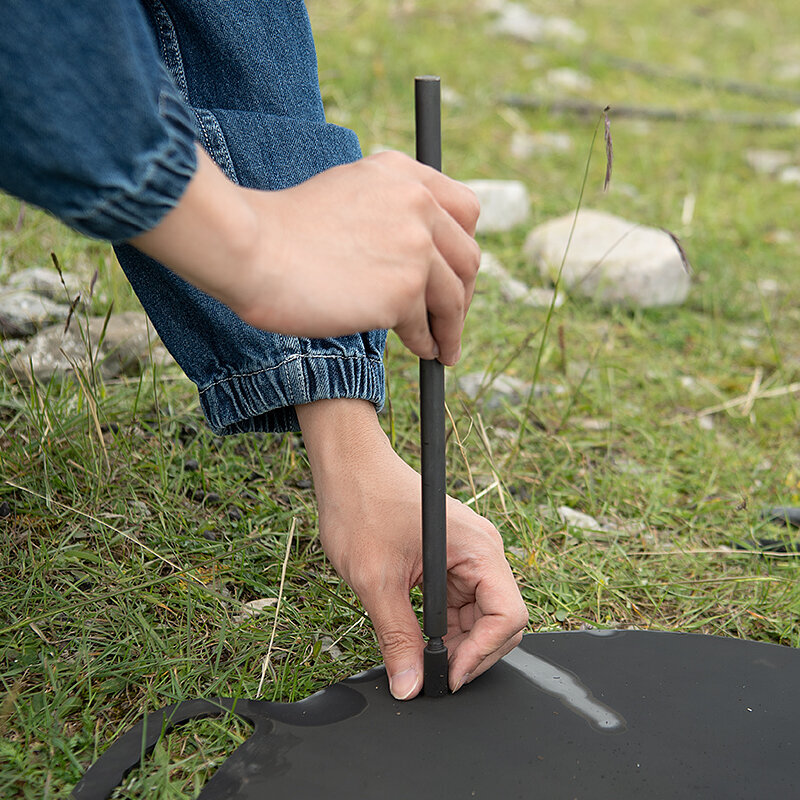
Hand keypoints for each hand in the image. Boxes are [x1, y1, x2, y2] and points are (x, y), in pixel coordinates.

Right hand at [131, 147, 480, 365]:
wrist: (251, 249)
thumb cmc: (286, 229)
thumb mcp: (348, 190)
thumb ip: (390, 207)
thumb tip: (420, 245)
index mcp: (404, 174)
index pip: (466, 211)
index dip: (464, 248)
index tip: (457, 275)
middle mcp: (418, 204)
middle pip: (468, 258)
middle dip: (465, 294)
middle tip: (454, 319)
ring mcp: (415, 247)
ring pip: (454, 298)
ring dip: (452, 328)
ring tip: (444, 349)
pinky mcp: (403, 291)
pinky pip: (426, 326)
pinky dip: (426, 342)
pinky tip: (421, 350)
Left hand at [297, 399, 527, 699]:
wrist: (349, 468)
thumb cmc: (363, 504)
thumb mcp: (376, 579)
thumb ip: (397, 636)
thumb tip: (410, 685)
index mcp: (478, 549)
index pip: (508, 615)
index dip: (482, 653)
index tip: (449, 676)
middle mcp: (483, 551)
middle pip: (500, 619)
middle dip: (472, 653)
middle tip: (433, 674)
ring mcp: (469, 555)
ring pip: (481, 616)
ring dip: (457, 642)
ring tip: (420, 656)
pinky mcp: (451, 559)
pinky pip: (461, 603)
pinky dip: (445, 626)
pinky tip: (419, 635)